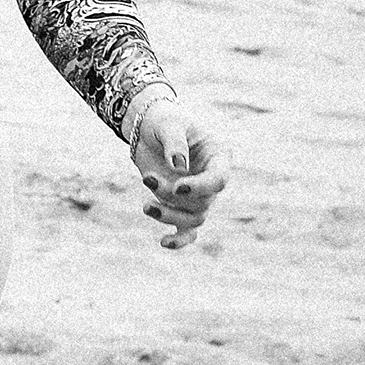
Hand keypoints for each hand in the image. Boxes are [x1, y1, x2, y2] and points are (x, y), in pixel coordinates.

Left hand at [128, 93, 228, 248]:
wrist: (149, 129)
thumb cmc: (163, 121)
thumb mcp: (168, 125)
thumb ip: (174, 143)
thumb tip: (178, 167)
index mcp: (218, 156)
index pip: (219, 180)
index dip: (201, 188)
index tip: (178, 188)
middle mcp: (212, 178)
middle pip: (202, 201)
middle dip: (171, 195)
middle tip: (147, 178)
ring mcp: (198, 194)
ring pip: (193, 219)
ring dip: (169, 216)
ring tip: (145, 206)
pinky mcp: (182, 205)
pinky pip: (187, 230)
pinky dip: (179, 240)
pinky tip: (164, 243)